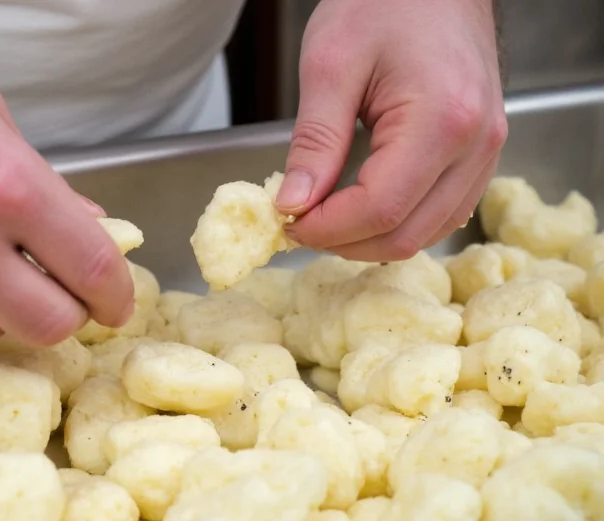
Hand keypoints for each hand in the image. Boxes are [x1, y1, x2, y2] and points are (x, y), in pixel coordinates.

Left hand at [276, 0, 506, 259]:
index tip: (288, 223)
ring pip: (427, 233)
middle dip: (345, 243)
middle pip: (406, 235)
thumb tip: (293, 205)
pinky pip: (442, 213)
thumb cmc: (384, 4)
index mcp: (443, 120)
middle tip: (300, 225)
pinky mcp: (481, 154)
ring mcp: (486, 152)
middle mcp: (476, 145)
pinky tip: (362, 209)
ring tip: (326, 218)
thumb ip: (313, 143)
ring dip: (371, 240)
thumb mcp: (330, 66)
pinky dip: (398, 223)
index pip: (380, 209)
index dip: (327, 229)